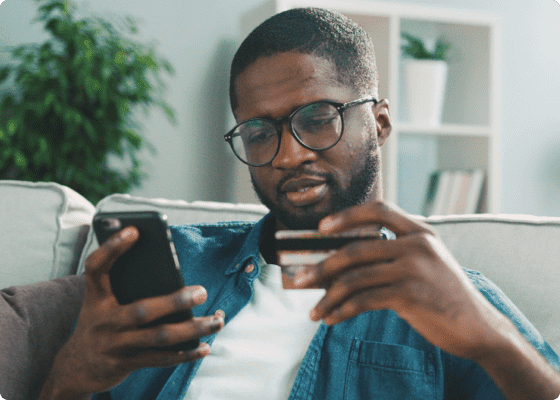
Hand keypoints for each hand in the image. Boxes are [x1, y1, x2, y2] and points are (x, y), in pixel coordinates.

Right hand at [39, 226, 223, 398]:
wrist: (77, 367)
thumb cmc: (99, 322)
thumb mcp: (101, 301)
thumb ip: (124, 285)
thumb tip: (170, 271)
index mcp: (96, 297)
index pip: (97, 268)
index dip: (113, 248)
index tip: (135, 230)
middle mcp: (104, 320)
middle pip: (143, 310)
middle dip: (176, 301)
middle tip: (203, 292)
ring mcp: (116, 344)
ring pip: (160, 336)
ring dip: (193, 329)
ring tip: (217, 320)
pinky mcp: (127, 363)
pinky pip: (161, 358)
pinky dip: (186, 353)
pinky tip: (205, 346)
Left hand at [294, 201, 512, 360]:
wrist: (478, 327)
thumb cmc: (443, 295)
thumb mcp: (425, 263)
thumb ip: (392, 254)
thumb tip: (340, 261)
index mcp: (420, 231)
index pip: (379, 210)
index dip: (347, 216)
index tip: (322, 228)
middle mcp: (417, 245)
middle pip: (355, 249)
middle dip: (321, 266)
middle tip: (298, 279)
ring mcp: (414, 269)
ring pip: (354, 277)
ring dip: (327, 296)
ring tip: (313, 311)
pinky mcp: (410, 295)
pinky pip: (364, 300)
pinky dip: (342, 311)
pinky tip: (331, 319)